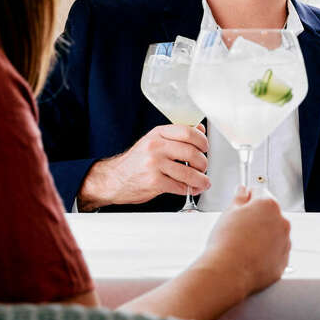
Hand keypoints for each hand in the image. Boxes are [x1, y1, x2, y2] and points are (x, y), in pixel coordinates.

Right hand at [78, 125, 209, 208]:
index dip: (202, 141)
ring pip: (189, 172)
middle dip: (203, 163)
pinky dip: (190, 190)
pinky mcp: (154, 182)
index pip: (188, 132)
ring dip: (201, 179)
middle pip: (192, 152)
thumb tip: (199, 129)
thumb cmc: (136, 162)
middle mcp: (156, 147)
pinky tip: (192, 189)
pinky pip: (180, 187)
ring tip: (203, 181)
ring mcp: (154, 164)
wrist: (114, 179)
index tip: (205, 148)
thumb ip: (176, 135)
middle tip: (204, 167)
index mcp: (158, 134)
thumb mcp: (154, 141)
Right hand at [194, 187, 290, 298]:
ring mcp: (285, 243)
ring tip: (243, 245)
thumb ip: (239, 198)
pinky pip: (275, 252)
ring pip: (273, 234)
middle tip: (237, 229)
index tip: (241, 205)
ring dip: (262, 236)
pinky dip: (265, 253)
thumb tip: (243, 191)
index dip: (246, 199)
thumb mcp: (228, 213)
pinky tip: (249, 256)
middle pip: (269, 214)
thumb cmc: (226, 243)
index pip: (259, 193)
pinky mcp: (283, 262)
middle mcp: (282, 222)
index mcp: (269, 206)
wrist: (229, 272)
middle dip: (256, 218)